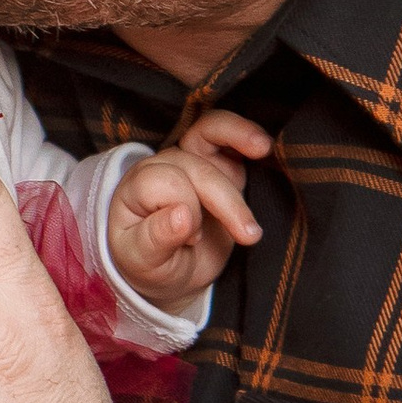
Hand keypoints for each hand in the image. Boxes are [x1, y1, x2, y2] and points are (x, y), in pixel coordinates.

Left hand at [105, 108, 269, 308]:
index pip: (165, 184)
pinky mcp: (218, 164)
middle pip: (196, 167)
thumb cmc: (152, 264)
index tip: (190, 242)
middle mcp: (161, 167)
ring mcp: (190, 160)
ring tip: (262, 148)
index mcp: (136, 188)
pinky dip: (245, 134)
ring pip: (209, 132)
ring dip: (238, 137)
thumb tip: (183, 215)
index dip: (184, 213)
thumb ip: (157, 239)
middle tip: (248, 237)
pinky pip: (227, 135)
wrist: (171, 270)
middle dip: (226, 202)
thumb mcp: (145, 262)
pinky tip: (265, 145)